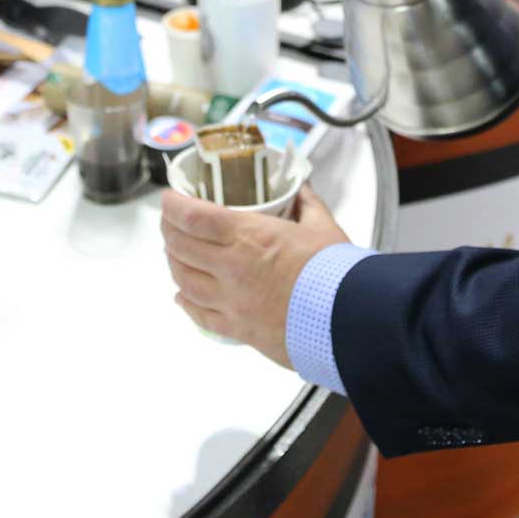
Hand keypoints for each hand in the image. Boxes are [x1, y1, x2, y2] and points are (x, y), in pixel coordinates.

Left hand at [160, 185, 350, 364]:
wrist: (349, 319)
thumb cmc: (337, 272)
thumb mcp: (322, 225)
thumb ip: (305, 203)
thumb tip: (300, 189)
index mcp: (248, 236)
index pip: (192, 217)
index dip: (173, 205)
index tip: (169, 198)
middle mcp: (231, 268)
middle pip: (180, 246)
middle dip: (168, 231)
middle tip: (170, 223)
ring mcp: (231, 301)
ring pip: (184, 280)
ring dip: (173, 264)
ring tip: (174, 254)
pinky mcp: (239, 328)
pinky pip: (200, 315)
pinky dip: (186, 303)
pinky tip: (182, 297)